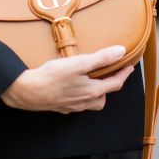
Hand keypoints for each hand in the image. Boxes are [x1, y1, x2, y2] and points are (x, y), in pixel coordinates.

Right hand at [0, 45, 134, 114]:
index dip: (124, 74)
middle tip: (109, 75)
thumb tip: (120, 52)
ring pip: (89, 103)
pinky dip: (78, 96)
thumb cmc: (53, 77)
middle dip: (109, 88)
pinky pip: (75, 104)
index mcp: (92, 91)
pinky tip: (71, 88)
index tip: (129, 67)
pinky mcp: (60, 106)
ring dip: (94, 94)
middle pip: (103, 98)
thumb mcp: (79, 63)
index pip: (115, 84)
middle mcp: (84, 102)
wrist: (28, 92)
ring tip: (90, 81)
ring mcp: (71, 106)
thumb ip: (101, 58)